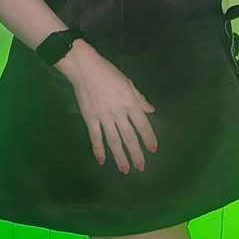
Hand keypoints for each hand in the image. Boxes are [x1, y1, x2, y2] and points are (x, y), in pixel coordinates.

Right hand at [56, 41, 157, 173]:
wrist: (85, 68)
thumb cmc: (109, 73)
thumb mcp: (128, 82)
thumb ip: (139, 99)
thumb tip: (151, 111)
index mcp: (130, 101)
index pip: (142, 124)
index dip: (148, 137)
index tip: (153, 150)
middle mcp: (118, 111)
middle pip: (129, 136)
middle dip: (135, 153)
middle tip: (141, 167)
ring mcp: (103, 116)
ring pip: (113, 140)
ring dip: (120, 156)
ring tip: (125, 169)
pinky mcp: (90, 118)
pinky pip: (95, 137)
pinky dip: (98, 149)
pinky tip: (102, 161)